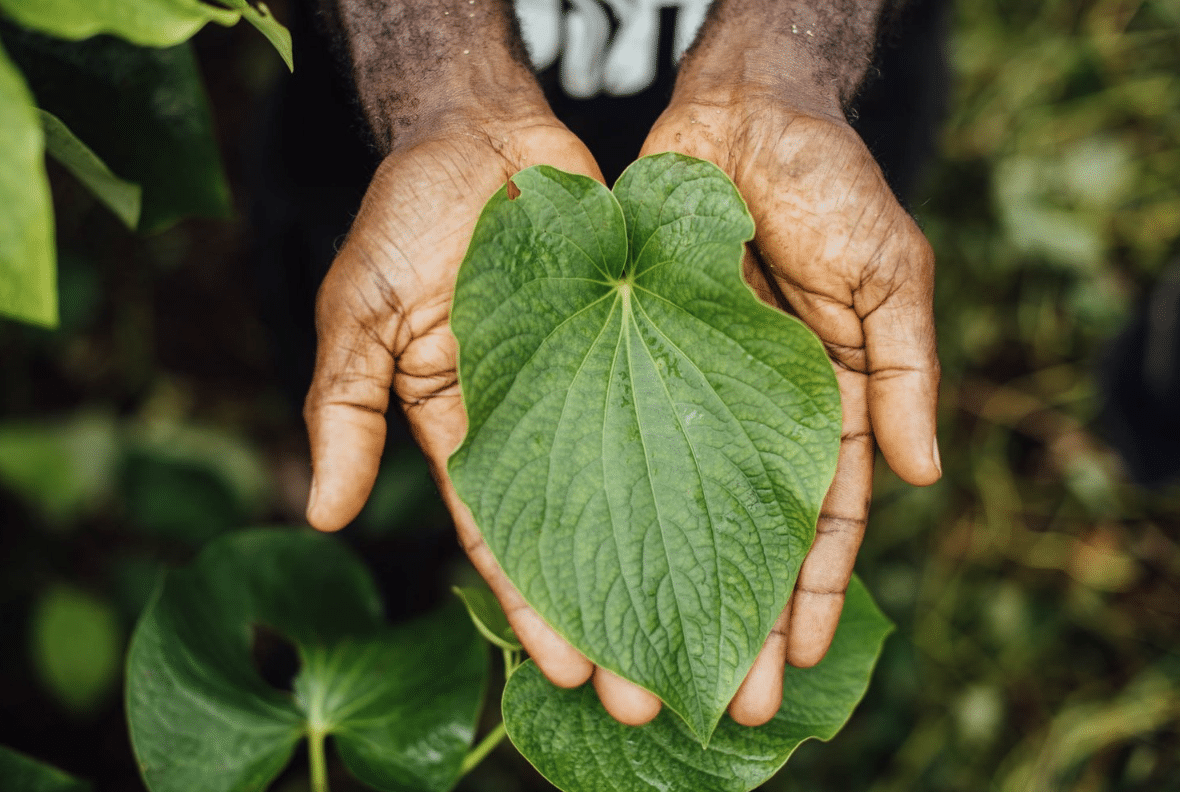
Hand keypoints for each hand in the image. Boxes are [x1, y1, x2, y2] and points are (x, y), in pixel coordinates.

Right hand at [303, 112, 663, 725]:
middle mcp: (547, 415)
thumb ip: (344, 407)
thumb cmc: (409, 216)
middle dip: (618, 611)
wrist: (481, 129)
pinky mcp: (654, 330)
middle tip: (656, 694)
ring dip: (681, 555)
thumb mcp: (362, 312)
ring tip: (724, 637)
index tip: (572, 673)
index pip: (508, 536)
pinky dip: (719, 454)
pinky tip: (758, 516)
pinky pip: (690, 399)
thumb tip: (323, 511)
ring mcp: (604, 375)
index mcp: (475, 427)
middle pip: (590, 531)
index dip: (538, 606)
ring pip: (650, 480)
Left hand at [641, 90, 940, 725]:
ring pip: (669, 501)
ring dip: (658, 580)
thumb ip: (905, 372)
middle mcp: (745, 409)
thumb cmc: (830, 183)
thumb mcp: (890, 273)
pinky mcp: (621, 354)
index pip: (821, 516)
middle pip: (739, 530)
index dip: (814, 590)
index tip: (802, 660)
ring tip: (638, 663)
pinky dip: (597, 497)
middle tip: (719, 701)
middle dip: (735, 616)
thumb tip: (928, 475)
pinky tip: (577, 564)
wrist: (743, 110)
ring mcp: (682, 386)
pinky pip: (606, 434)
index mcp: (820, 402)